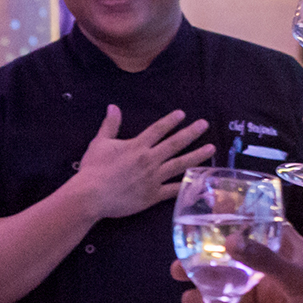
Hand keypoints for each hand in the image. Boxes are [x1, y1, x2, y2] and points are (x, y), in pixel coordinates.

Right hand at [67, 106, 214, 219]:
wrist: (92, 195)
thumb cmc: (93, 169)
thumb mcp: (99, 143)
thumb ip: (110, 125)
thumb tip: (113, 106)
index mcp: (137, 145)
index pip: (158, 129)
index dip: (171, 120)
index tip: (182, 114)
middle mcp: (149, 159)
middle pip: (175, 144)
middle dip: (191, 133)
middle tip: (205, 125)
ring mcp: (153, 178)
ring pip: (180, 164)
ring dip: (197, 155)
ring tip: (211, 148)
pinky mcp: (153, 195)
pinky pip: (173, 190)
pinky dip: (186, 185)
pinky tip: (199, 181)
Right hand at [170, 223, 302, 293]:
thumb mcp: (297, 281)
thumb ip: (263, 261)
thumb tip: (229, 240)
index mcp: (292, 253)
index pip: (261, 229)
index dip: (236, 223)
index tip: (205, 218)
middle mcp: (280, 274)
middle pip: (238, 265)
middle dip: (209, 267)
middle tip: (178, 269)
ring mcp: (274, 301)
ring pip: (235, 294)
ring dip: (210, 296)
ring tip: (186, 300)